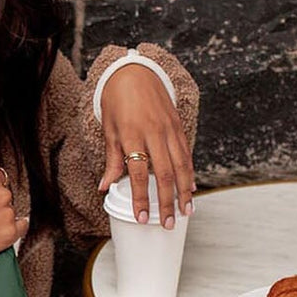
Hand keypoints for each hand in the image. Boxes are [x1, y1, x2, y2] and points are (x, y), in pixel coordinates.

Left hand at [97, 66, 194, 228]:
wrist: (134, 73)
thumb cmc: (117, 103)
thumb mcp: (109, 130)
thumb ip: (112, 160)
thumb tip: (105, 187)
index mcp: (132, 135)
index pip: (139, 174)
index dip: (141, 198)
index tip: (141, 217)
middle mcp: (154, 133)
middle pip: (165, 174)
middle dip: (167, 202)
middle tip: (168, 223)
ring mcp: (169, 129)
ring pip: (181, 165)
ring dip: (184, 191)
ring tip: (186, 212)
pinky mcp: (178, 125)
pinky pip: (186, 153)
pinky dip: (189, 172)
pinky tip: (191, 188)